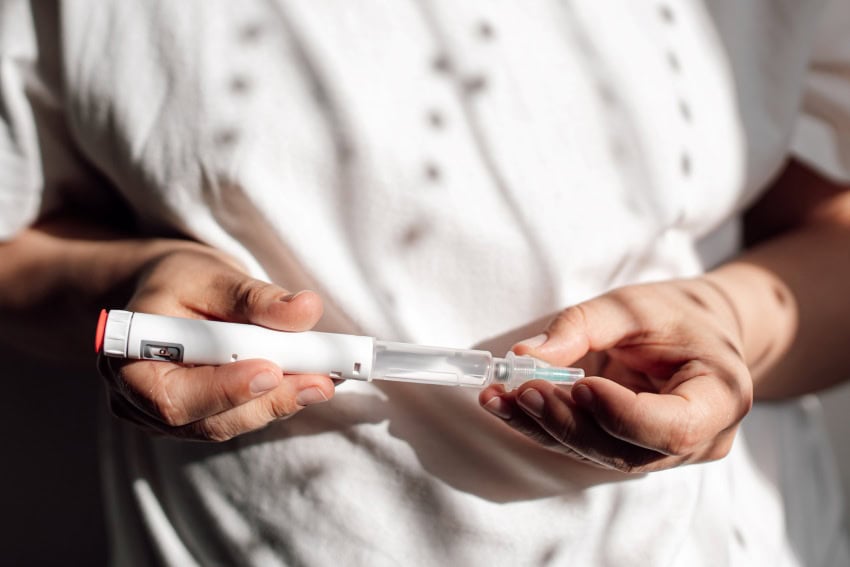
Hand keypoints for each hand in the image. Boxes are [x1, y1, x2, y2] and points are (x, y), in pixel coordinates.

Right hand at [99, 245, 334, 440]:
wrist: (166, 293)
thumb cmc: (181, 281)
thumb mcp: (212, 276)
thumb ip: (255, 297)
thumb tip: (305, 310)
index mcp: (129, 361)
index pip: (174, 397)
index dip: (225, 390)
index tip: (272, 371)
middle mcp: (141, 400)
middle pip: (209, 421)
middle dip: (269, 401)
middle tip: (320, 382)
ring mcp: (168, 417)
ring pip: (229, 423)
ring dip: (280, 403)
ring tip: (324, 379)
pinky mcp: (199, 418)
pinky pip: (238, 416)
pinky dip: (274, 400)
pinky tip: (309, 381)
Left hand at [479, 278, 752, 471]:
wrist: (698, 331)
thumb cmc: (675, 314)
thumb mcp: (634, 305)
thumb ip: (582, 326)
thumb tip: (524, 356)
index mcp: (720, 398)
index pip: (675, 427)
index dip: (622, 414)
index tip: (579, 385)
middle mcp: (698, 439)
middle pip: (627, 449)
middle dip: (567, 421)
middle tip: (522, 389)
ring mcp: (663, 454)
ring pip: (598, 453)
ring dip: (543, 427)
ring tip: (499, 397)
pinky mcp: (629, 451)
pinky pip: (584, 446)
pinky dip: (543, 426)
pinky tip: (506, 404)